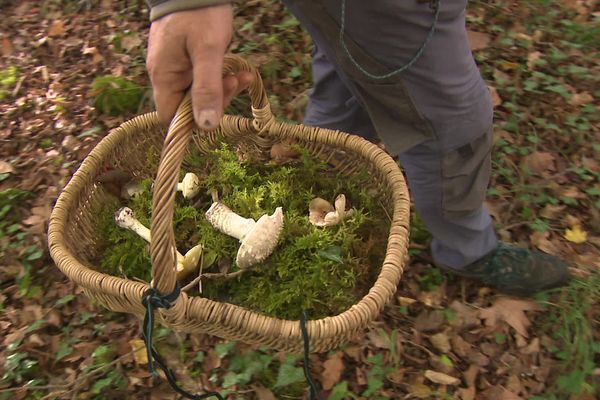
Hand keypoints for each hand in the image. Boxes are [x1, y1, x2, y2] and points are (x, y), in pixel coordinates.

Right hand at [146, 5, 253, 128]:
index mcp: (164, 76)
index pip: (171, 116)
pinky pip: (203, 76)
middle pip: (188, 105)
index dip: (193, 120)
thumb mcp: (208, 51)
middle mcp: (165, 74)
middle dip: (216, 99)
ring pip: (199, 91)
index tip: (217, 109)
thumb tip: (206, 125)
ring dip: (223, 88)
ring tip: (242, 76)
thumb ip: (207, 88)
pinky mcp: (186, 58)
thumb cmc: (199, 14)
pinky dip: (220, 76)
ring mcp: (175, 65)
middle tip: (236, 83)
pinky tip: (237, 70)